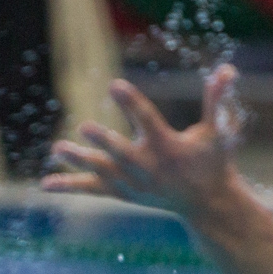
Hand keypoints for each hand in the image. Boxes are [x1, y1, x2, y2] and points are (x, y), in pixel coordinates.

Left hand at [42, 63, 242, 217]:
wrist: (207, 204)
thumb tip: (227, 69)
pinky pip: (93, 190)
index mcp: (169, 148)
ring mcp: (134, 184)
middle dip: (104, 142)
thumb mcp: (218, 132)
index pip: (148, 122)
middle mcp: (149, 169)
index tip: (115, 84)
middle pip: (122, 154)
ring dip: (80, 161)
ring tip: (58, 148)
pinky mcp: (123, 194)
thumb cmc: (212, 162)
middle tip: (84, 126)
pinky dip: (70, 186)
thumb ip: (217, 101)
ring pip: (103, 172)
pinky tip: (45, 183)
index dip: (132, 103)